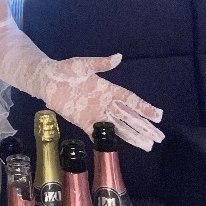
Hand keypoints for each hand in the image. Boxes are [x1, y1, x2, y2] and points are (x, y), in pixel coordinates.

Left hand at [40, 54, 163, 151]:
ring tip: (148, 145)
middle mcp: (106, 104)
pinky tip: (119, 148)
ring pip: (118, 128)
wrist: (47, 80)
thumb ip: (100, 63)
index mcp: (108, 89)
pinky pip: (98, 134)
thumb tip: (118, 57)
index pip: (131, 100)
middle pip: (129, 117)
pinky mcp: (84, 122)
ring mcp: (96, 114)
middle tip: (159, 137)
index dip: (144, 108)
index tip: (158, 116)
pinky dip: (108, 141)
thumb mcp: (83, 65)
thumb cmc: (65, 70)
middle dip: (144, 127)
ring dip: (133, 137)